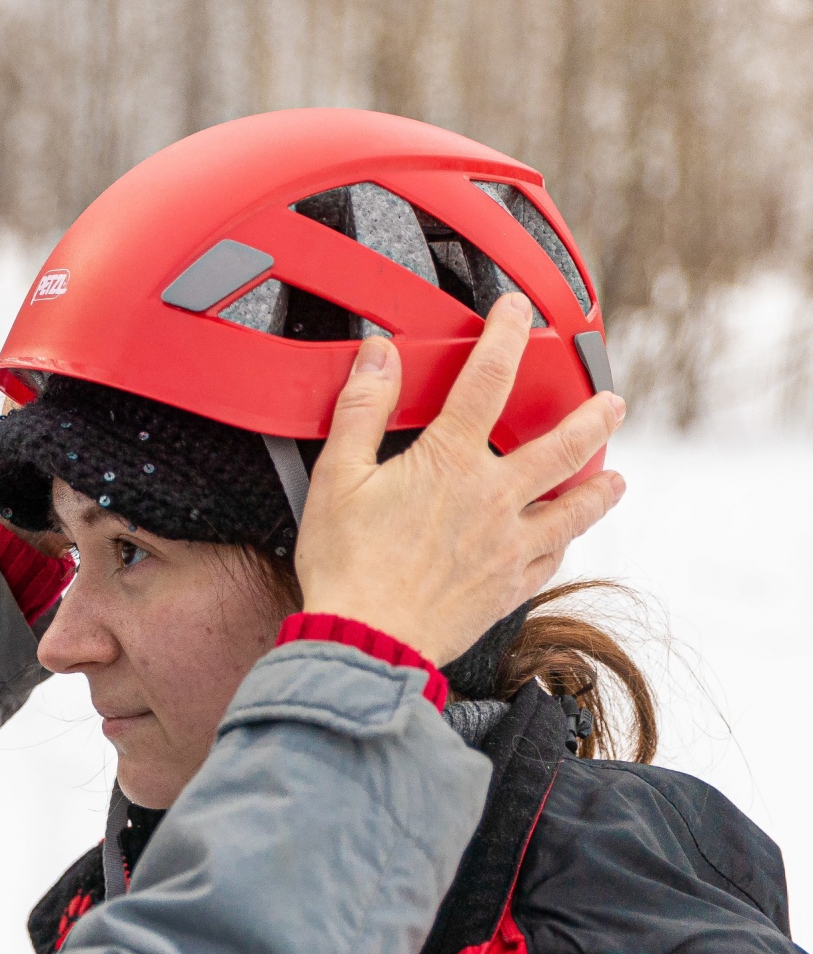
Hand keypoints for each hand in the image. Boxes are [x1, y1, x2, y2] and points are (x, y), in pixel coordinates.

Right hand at [295, 293, 625, 666]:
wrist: (366, 640)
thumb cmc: (346, 565)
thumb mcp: (336, 477)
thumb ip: (362, 409)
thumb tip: (378, 356)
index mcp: (449, 463)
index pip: (487, 381)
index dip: (506, 337)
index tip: (518, 313)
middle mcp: (492, 499)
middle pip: (561, 447)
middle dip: (593, 418)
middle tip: (611, 403)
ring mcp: (508, 546)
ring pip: (573, 509)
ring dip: (600, 489)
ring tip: (617, 477)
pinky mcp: (508, 588)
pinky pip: (552, 560)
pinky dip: (565, 543)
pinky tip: (567, 538)